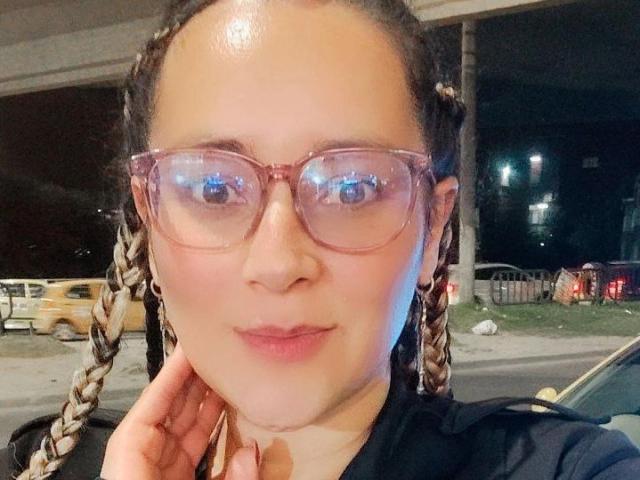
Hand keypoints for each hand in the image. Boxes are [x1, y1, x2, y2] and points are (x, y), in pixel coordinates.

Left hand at [100, 342, 260, 478]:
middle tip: (216, 349)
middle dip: (193, 379)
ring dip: (206, 399)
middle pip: (169, 410)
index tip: (189, 347)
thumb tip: (253, 452)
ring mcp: (160, 471)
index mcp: (130, 462)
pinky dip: (211, 426)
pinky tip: (228, 408)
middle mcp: (143, 461)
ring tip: (227, 370)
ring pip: (185, 426)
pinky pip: (194, 447)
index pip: (149, 405)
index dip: (171, 374)